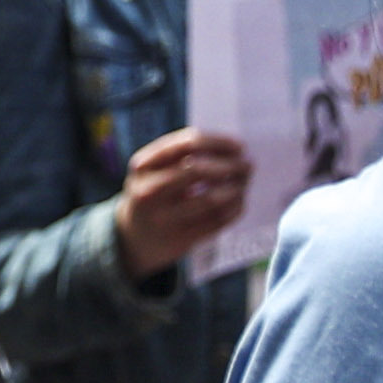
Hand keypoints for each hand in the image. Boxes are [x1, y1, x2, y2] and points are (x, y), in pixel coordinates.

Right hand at [111, 126, 256, 281]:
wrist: (134, 237)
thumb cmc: (154, 192)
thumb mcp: (154, 168)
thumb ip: (184, 153)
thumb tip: (235, 149)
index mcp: (143, 165)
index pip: (187, 144)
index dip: (219, 143)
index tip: (240, 146)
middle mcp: (148, 191)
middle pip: (198, 170)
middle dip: (230, 165)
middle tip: (248, 165)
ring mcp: (163, 218)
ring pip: (211, 199)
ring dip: (236, 188)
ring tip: (243, 183)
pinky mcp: (180, 239)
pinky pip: (217, 221)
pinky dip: (234, 208)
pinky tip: (238, 201)